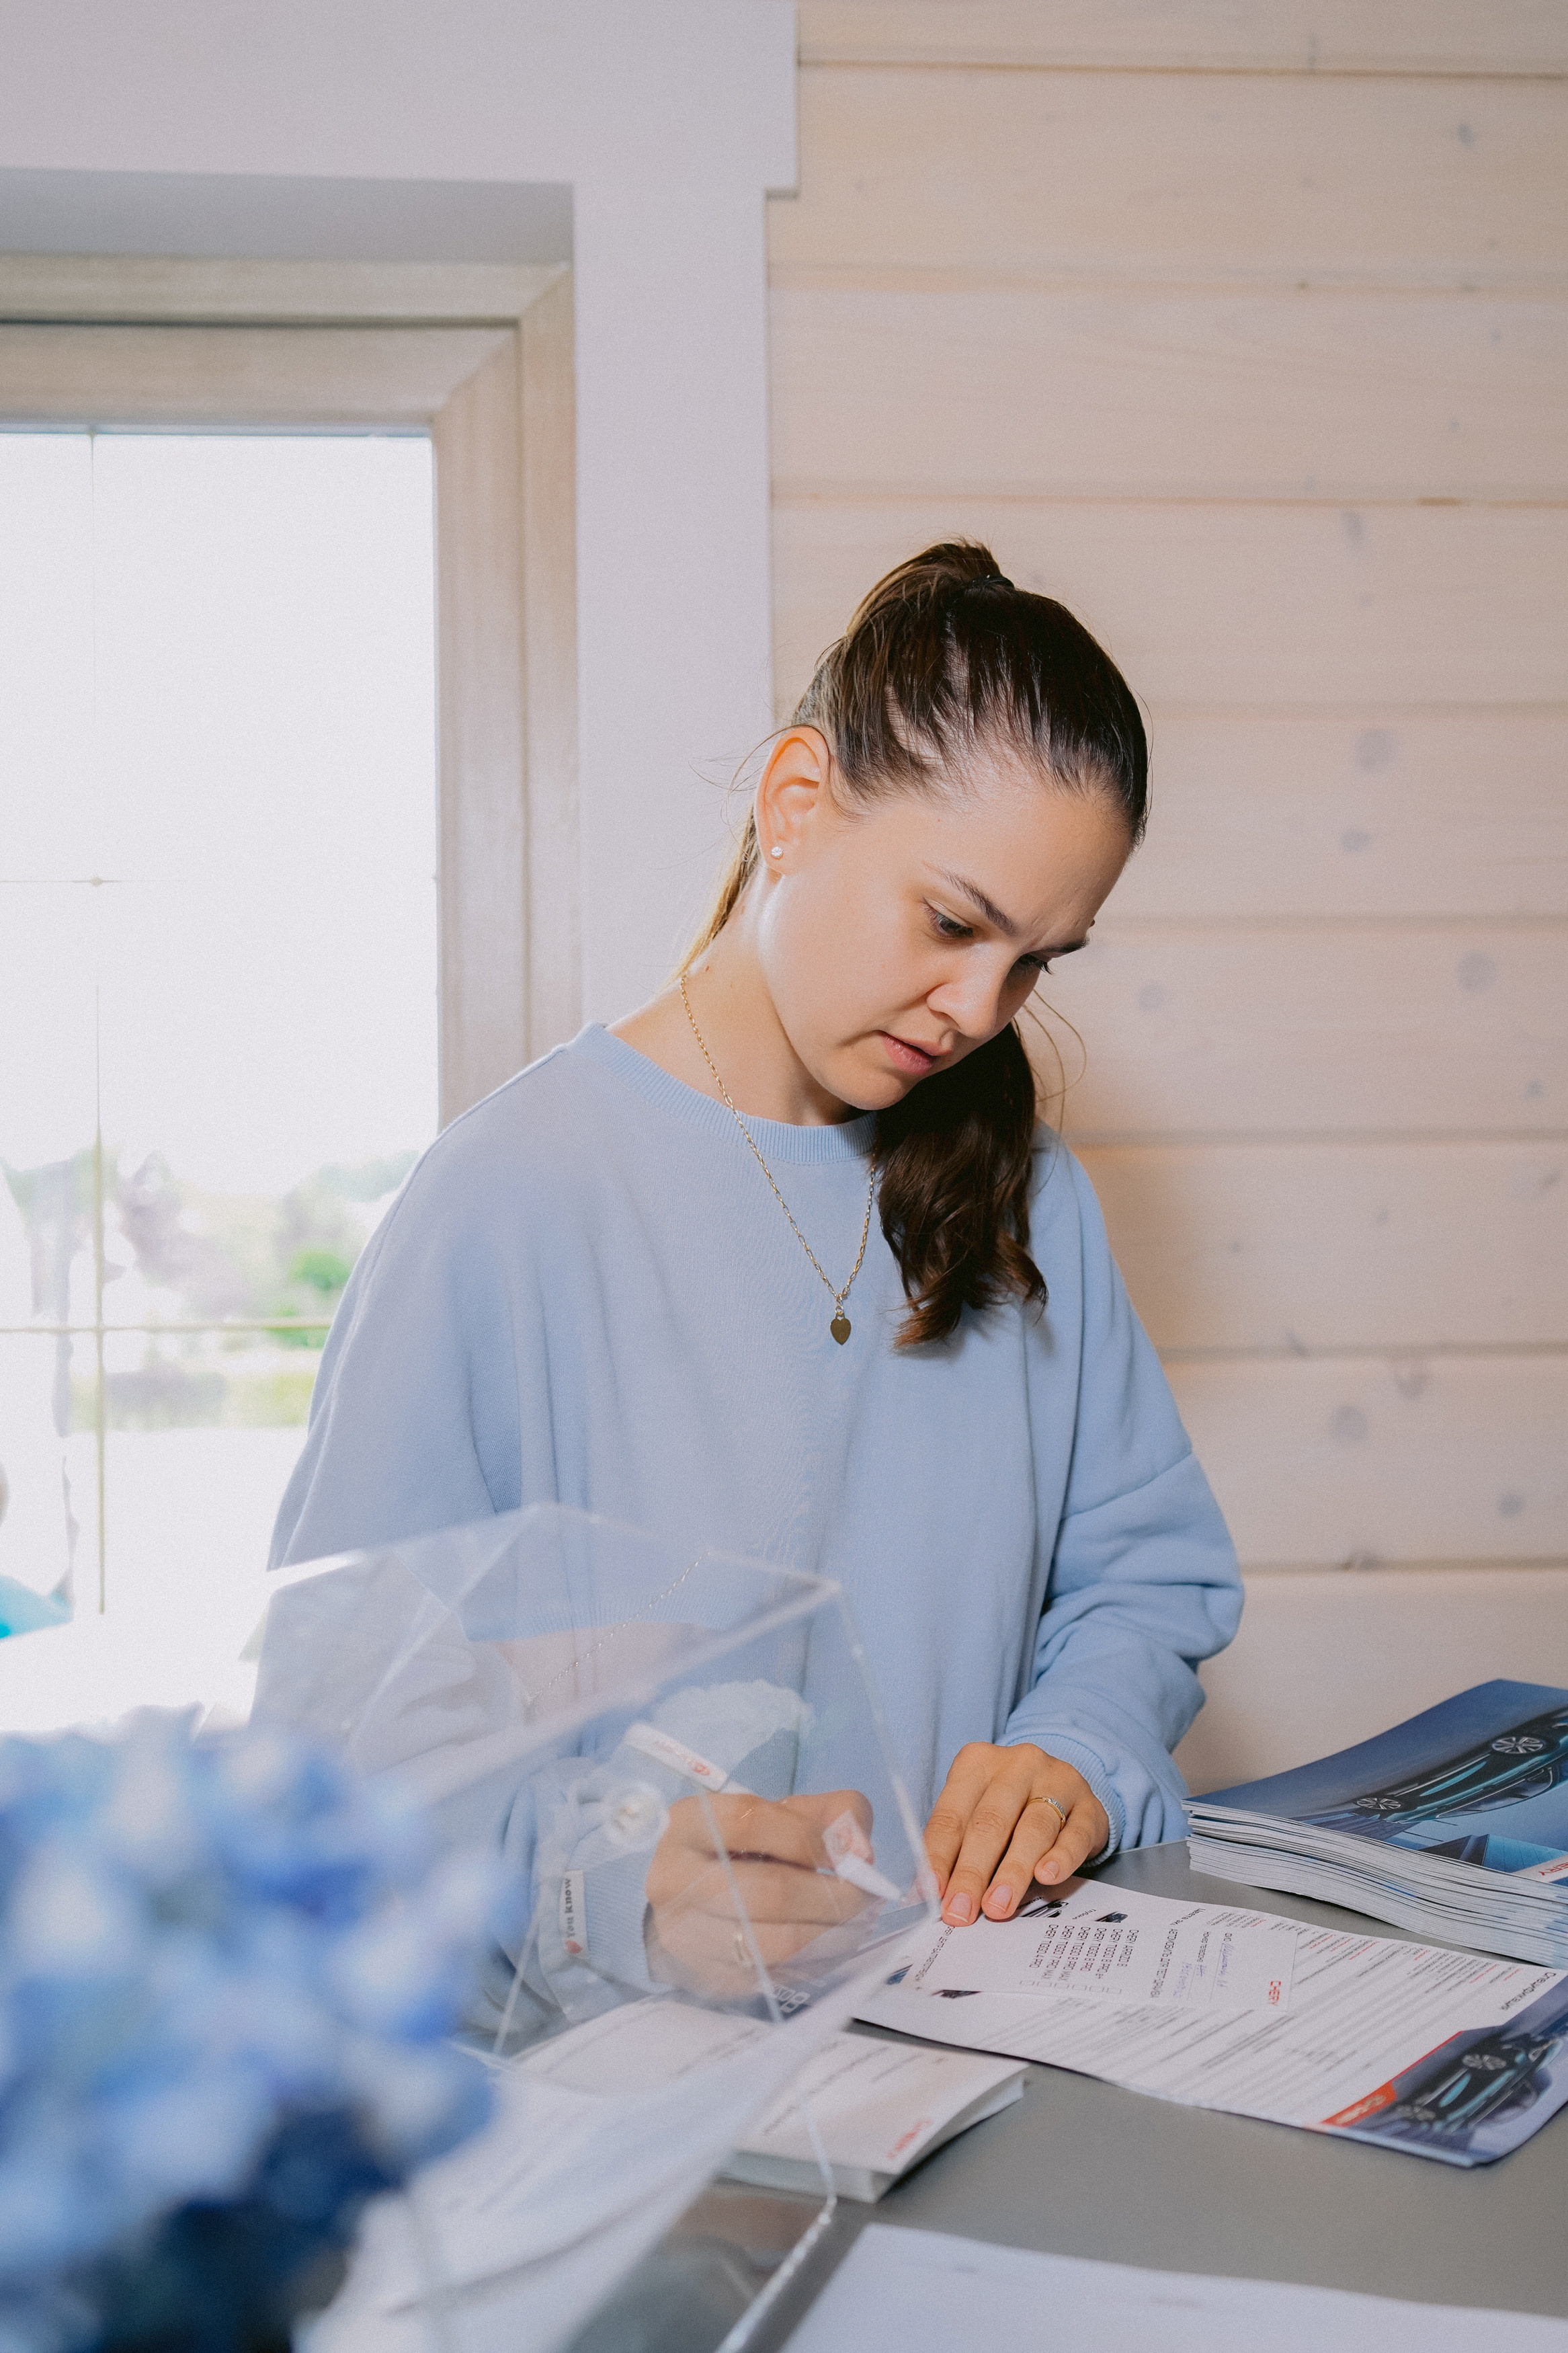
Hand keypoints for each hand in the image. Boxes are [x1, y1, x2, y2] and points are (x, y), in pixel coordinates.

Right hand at [644, 1788, 873, 1995]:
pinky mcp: (705, 1976)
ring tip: (857, 1922)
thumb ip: (833, 1813)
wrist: (700, 1899)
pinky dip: (815, 1962)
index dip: (808, 1837)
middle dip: (832, 1896)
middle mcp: (672, 1878)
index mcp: (688, 1823)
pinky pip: (773, 1976)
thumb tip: (860, 1852)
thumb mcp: (786, 1813)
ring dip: (830, 1935)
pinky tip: (832, 1944)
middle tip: (866, 1895)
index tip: (848, 1853)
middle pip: (768, 1890)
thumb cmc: (750, 1847)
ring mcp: (683, 1934)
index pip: (750, 1821)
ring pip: (773, 1943)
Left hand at [923, 1743, 1107, 1926]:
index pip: (950, 1815)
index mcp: (977, 1763)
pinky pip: (1074, 1833)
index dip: (938, 1857)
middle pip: (989, 1822)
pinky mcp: (1089, 1805)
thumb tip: (926, 1895)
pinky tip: (1046, 1877)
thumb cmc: (1010, 1808)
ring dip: (1012, 1871)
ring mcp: (1057, 1781)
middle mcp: (1017, 1765)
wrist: (1065, 1788)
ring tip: (998, 1906)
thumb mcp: (976, 1814)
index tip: (932, 1894)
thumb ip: (954, 1850)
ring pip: (1032, 1828)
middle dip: (972, 1872)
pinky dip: (1060, 1857)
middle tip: (961, 1911)